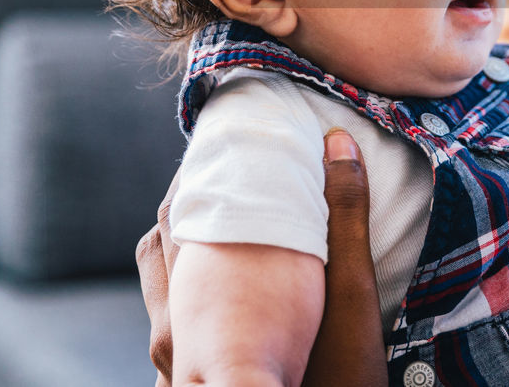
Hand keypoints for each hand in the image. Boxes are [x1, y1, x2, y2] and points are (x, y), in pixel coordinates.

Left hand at [135, 129, 386, 386]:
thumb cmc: (338, 381)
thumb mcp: (352, 296)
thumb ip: (342, 217)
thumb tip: (338, 145)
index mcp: (193, 309)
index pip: (171, 220)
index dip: (190, 178)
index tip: (213, 146)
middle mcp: (171, 341)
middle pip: (156, 251)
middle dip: (182, 209)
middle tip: (217, 175)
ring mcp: (175, 373)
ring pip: (162, 293)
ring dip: (186, 253)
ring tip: (223, 225)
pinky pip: (176, 329)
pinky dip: (194, 296)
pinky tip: (231, 291)